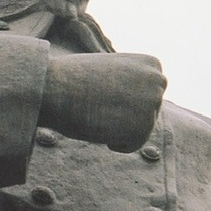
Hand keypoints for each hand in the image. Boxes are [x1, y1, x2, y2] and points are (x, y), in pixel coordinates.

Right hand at [39, 51, 166, 152]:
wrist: (52, 87)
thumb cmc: (72, 77)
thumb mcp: (109, 68)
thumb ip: (130, 80)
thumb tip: (136, 98)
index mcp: (152, 64)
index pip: (147, 95)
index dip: (122, 98)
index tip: (102, 89)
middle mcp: (158, 82)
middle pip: (146, 113)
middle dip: (123, 114)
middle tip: (97, 102)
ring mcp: (152, 105)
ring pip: (139, 129)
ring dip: (116, 127)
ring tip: (96, 110)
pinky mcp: (142, 128)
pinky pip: (131, 145)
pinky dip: (113, 142)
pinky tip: (98, 124)